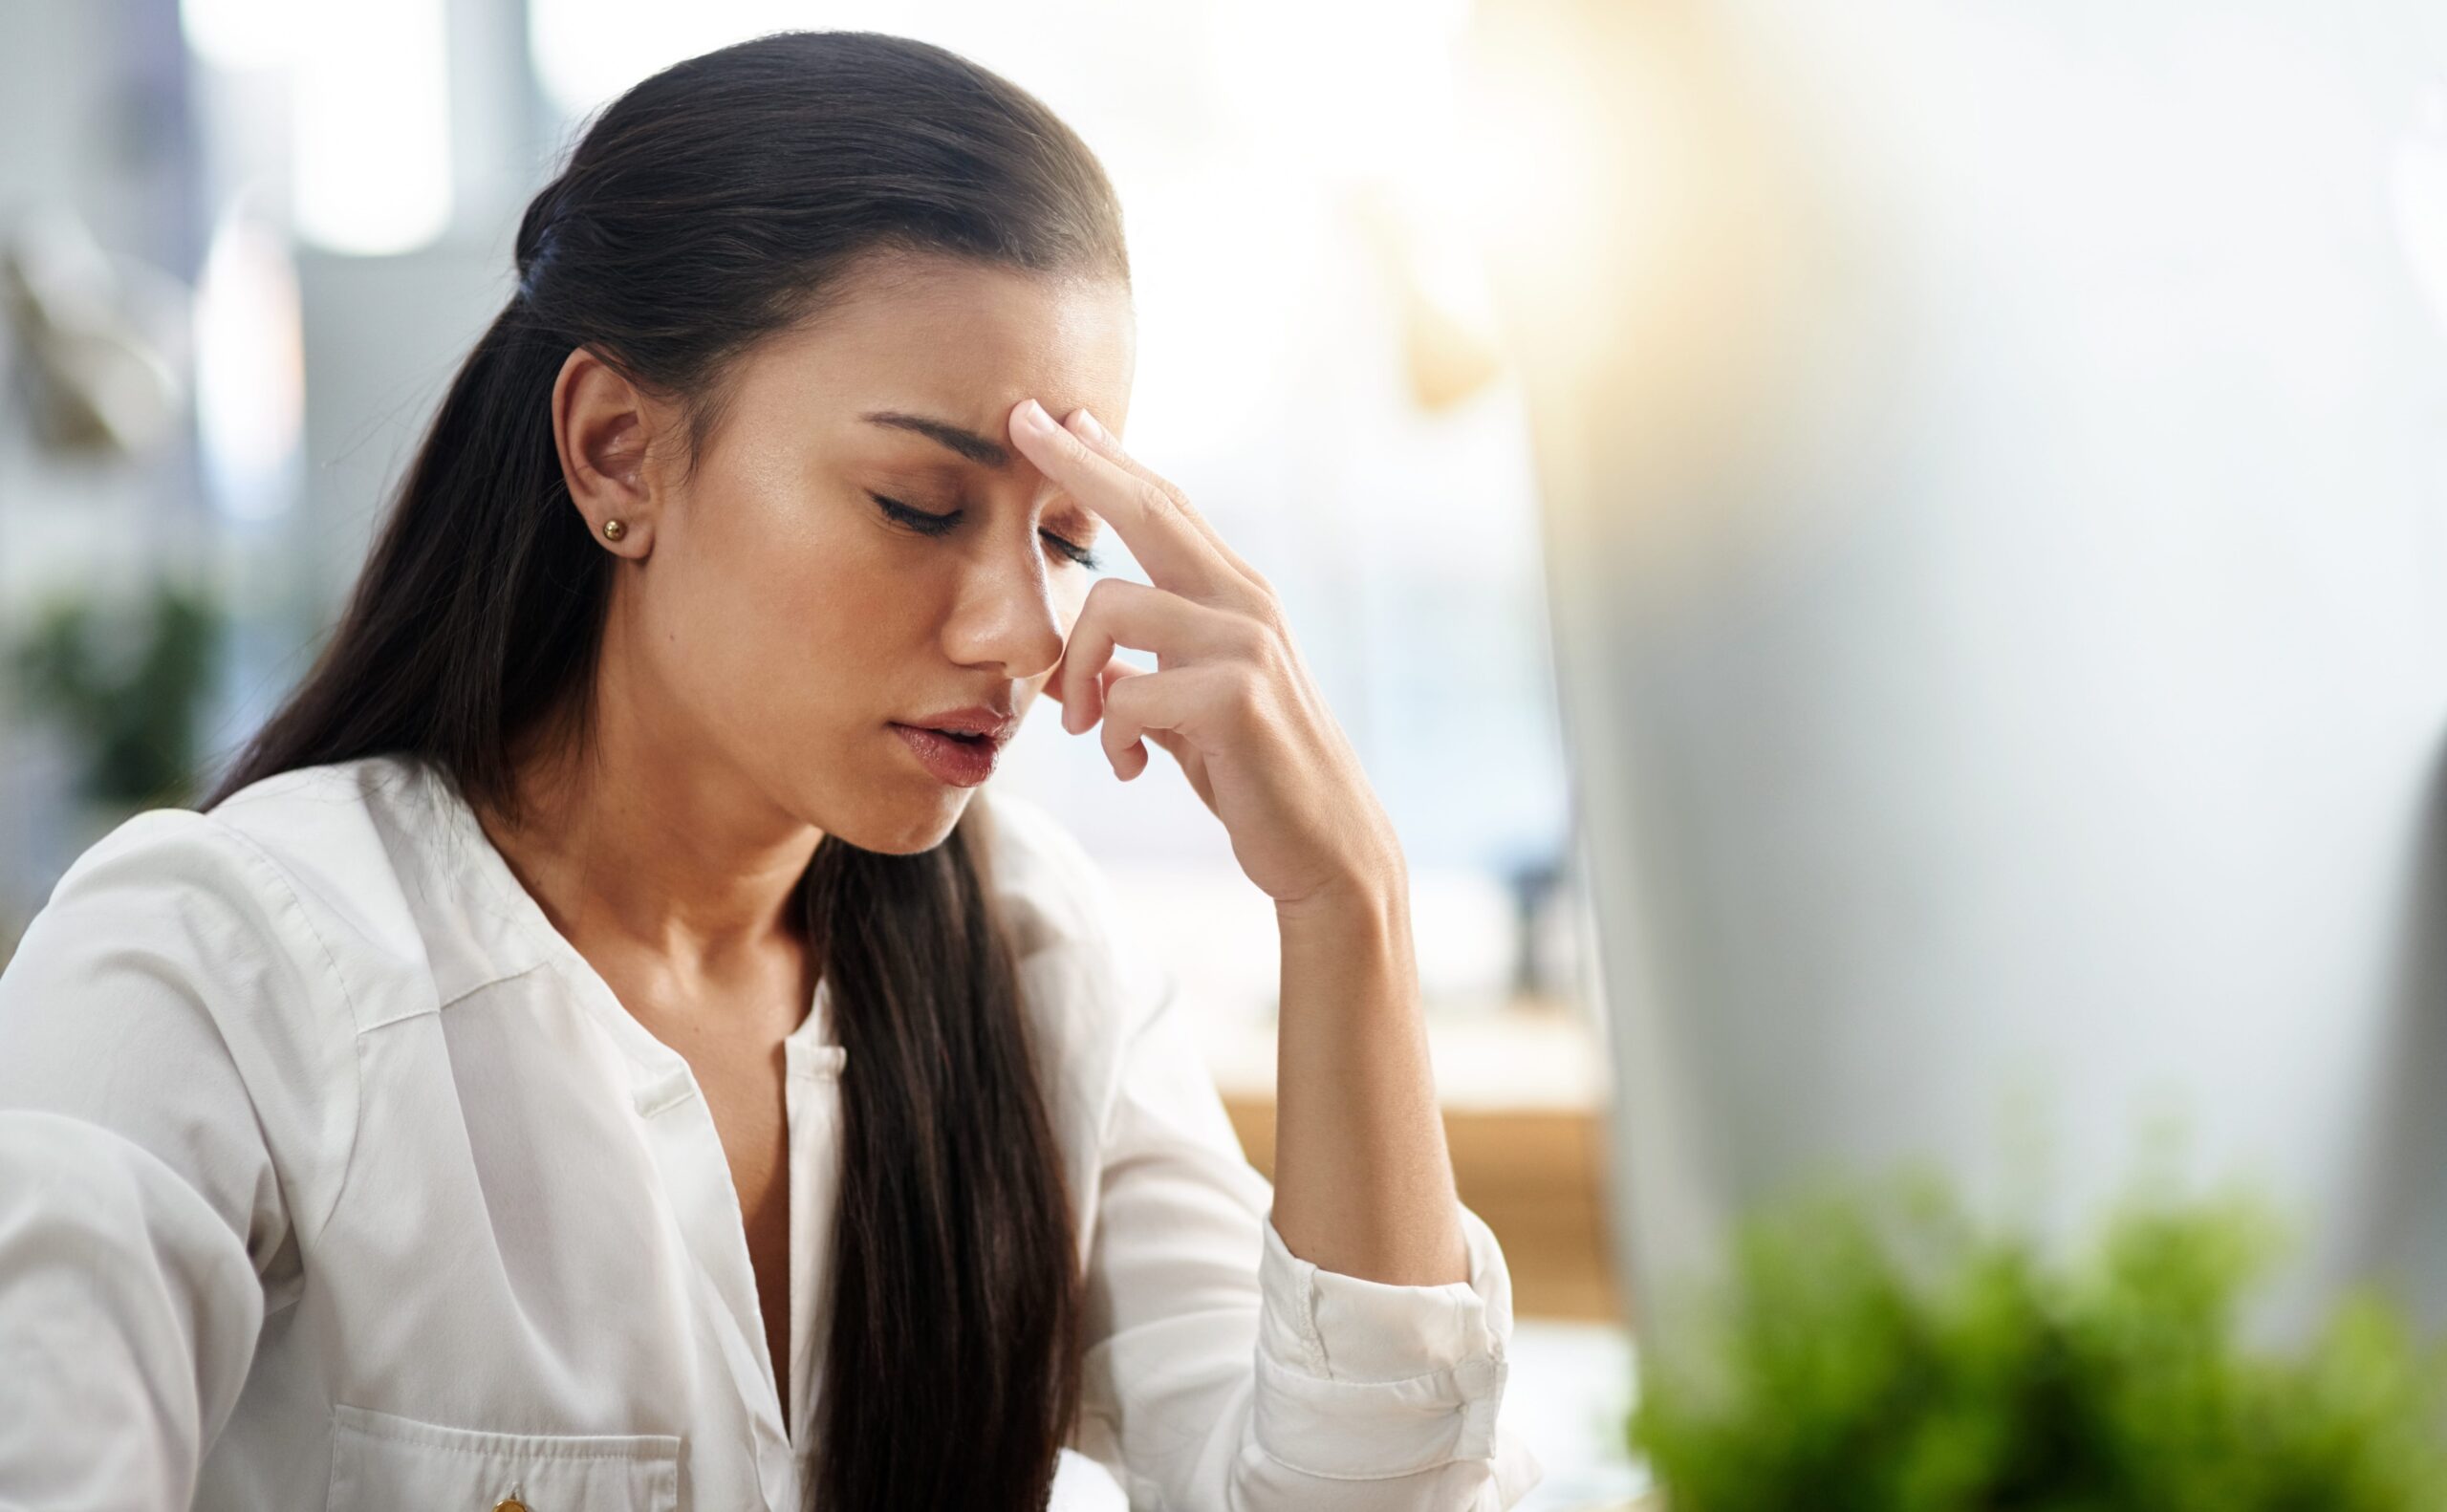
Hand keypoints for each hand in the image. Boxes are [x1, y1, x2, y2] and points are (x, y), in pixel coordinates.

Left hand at [1007, 398, 1400, 908]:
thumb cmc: (1253, 775)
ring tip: (1080, 727)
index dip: (1109, 458)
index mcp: (1234, 595)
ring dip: (1074, 672)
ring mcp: (1246, 644)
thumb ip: (1148, 672)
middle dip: (1079, 462)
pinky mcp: (1237, 696)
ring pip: (1112, 607)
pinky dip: (1109, 737)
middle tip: (1019, 420)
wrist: (1324, 847)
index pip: (1165, 506)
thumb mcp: (1190, 710)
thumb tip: (1095, 666)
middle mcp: (1245, 601)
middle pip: (1150, 506)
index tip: (1059, 417)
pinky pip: (1127, 694)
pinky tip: (1126, 768)